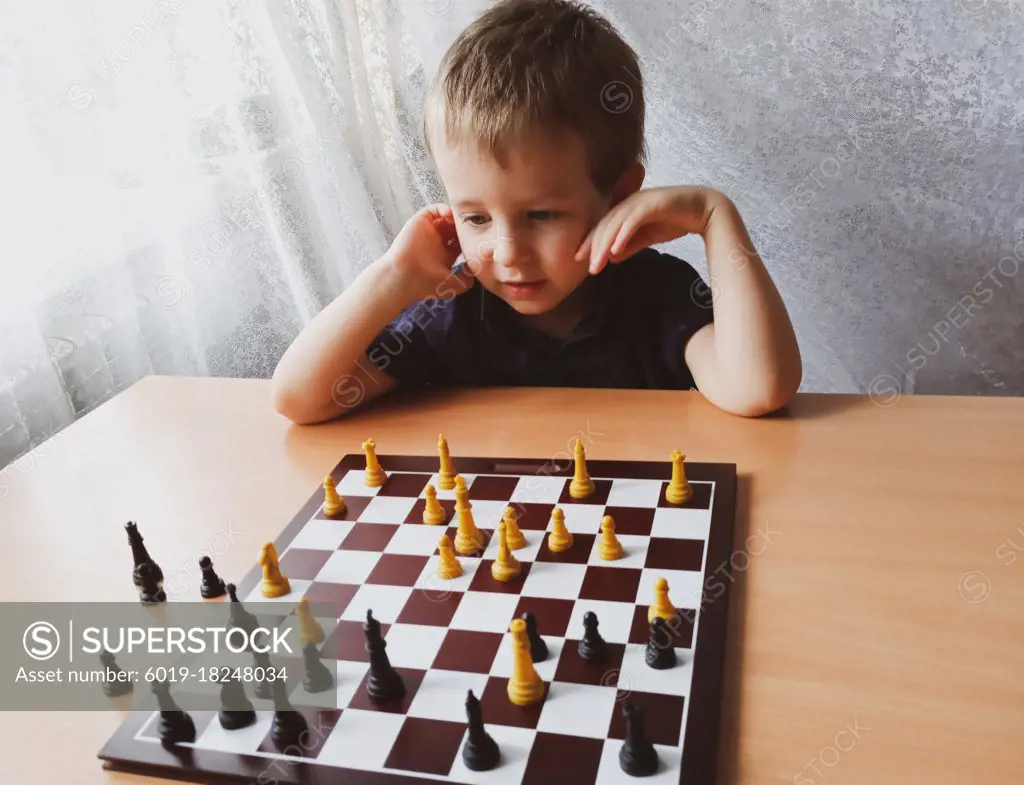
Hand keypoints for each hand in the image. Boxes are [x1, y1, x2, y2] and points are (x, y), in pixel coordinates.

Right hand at [381, 204, 475, 301]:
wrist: (404, 278)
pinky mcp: (419, 223)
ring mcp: (428, 231)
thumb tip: (477, 271)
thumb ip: (467, 281)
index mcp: (446, 255)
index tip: (481, 238)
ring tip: (462, 220)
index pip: (462, 241)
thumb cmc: (424, 284)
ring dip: (456, 217)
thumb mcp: (452, 286)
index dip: (472, 238)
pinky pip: (433, 210)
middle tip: (475, 225)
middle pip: (455, 227)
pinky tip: (450, 215)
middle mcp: (438, 242)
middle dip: (465, 225)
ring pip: (446, 217)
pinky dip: (442, 209)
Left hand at [575, 186, 725, 274]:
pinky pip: (634, 220)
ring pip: (616, 223)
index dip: (590, 242)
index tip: (580, 260)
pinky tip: (615, 249)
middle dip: (594, 247)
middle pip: (606, 225)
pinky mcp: (654, 203)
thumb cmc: (676, 220)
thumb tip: (611, 257)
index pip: (603, 226)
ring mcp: (641, 201)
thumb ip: (630, 245)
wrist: (705, 209)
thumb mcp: (648, 237)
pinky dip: (623, 234)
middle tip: (588, 269)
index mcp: (627, 209)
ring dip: (605, 244)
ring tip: (598, 263)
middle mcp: (630, 202)